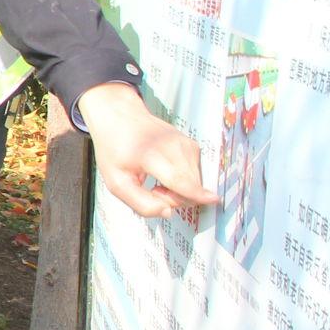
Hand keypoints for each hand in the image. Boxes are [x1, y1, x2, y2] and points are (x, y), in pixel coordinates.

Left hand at [77, 83, 218, 216]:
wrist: (120, 117)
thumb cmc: (115, 151)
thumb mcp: (117, 182)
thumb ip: (140, 203)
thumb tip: (169, 212)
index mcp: (151, 155)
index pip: (179, 179)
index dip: (196, 194)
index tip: (214, 200)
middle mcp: (173, 146)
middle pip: (189, 186)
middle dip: (174, 199)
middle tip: (153, 190)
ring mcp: (185, 143)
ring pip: (195, 181)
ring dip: (179, 190)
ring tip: (157, 180)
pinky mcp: (191, 144)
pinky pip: (195, 173)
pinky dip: (184, 180)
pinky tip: (167, 173)